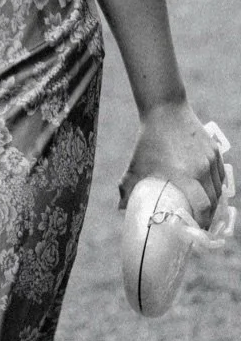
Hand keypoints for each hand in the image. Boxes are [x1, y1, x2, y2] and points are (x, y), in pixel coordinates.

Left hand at [120, 99, 226, 228]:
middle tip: (199, 226)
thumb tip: (120, 208)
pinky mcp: (214, 149)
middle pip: (214, 200)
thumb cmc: (148, 140)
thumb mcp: (135, 166)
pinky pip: (220, 173)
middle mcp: (202, 168)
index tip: (195, 231)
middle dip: (209, 216)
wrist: (165, 109)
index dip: (201, 222)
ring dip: (214, 201)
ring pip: (219, 187)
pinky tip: (210, 192)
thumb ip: (127, 189)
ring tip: (205, 212)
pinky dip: (217, 185)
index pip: (202, 206)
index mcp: (185, 176)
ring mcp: (210, 158)